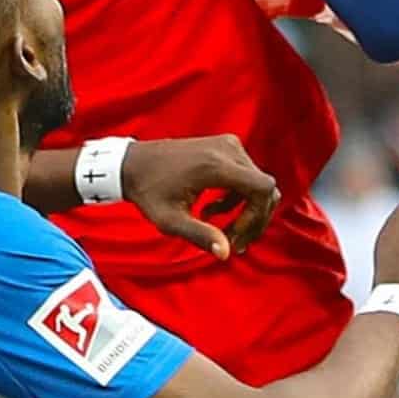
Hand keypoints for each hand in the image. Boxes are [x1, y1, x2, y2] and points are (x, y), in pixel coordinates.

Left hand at [122, 136, 280, 260]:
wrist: (133, 164)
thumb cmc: (149, 192)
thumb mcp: (170, 220)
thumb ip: (200, 235)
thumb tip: (225, 253)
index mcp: (216, 165)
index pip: (263, 188)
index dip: (258, 217)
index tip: (235, 236)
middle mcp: (227, 150)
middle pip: (265, 188)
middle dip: (254, 220)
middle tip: (234, 244)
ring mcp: (227, 144)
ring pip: (257, 183)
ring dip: (246, 211)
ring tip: (221, 232)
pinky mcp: (224, 146)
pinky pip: (246, 175)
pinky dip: (238, 198)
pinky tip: (212, 212)